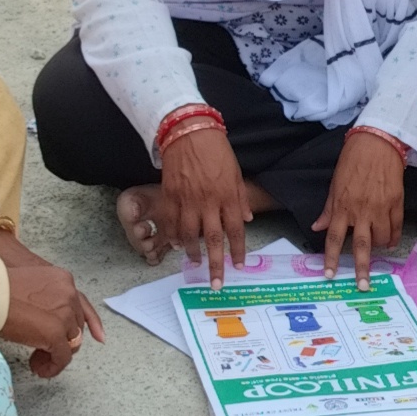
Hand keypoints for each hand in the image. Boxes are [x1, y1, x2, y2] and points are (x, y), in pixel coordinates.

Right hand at [0, 233, 104, 378]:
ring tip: (37, 361)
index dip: (91, 323)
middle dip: (62, 341)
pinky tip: (39, 368)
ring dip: (56, 355)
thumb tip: (45, 320)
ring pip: (71, 343)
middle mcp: (69, 295)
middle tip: (41, 350)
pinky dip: (53, 367)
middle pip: (76, 326)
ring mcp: (65, 315)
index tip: (99, 337)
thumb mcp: (29, 285)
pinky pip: (62, 358)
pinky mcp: (56, 334)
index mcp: (63, 280)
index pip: (83, 304)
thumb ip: (45, 299)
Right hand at [157, 124, 257, 286]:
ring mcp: (187, 200)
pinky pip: (171, 222)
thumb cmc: (215, 149)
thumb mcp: (235, 171)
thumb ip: (240, 197)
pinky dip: (173, 235)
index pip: (235, 230)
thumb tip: (246, 218)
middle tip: (216, 284)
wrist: (188, 131)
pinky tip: (176, 244)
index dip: (238, 250)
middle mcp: (209, 201)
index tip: (238, 266)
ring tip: (195, 263)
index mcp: (228, 196)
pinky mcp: (170, 195)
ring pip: (190, 234)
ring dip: (192, 252)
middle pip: (214, 239)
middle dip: (216, 264)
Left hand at [318, 130, 408, 278]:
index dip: (332, 259)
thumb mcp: (335, 185)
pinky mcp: (396, 202)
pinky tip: (390, 241)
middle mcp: (362, 210)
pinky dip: (393, 237)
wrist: (378, 143)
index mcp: (343, 206)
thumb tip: (317, 226)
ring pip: (382, 239)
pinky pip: (396, 227)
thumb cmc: (352, 161)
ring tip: (377, 248)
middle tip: (362, 286)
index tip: (330, 275)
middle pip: (362, 246)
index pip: (335, 238)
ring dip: (379, 247)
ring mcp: (381, 207)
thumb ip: (328, 209)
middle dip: (361, 269)